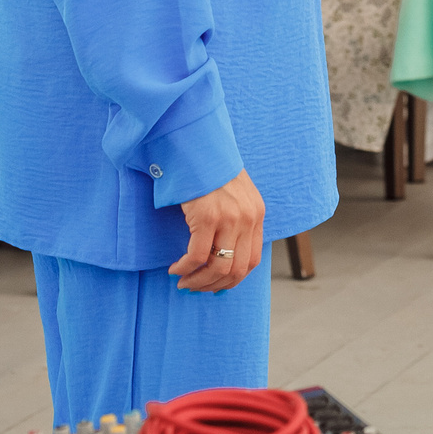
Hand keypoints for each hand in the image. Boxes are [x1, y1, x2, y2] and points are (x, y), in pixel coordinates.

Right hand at [171, 170, 263, 291]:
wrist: (197, 146)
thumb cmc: (210, 170)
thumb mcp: (235, 194)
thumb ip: (236, 219)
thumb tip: (223, 255)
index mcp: (257, 214)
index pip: (252, 260)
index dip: (233, 278)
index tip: (216, 285)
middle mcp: (247, 218)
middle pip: (236, 269)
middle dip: (214, 285)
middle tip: (195, 287)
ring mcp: (229, 218)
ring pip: (217, 267)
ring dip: (198, 282)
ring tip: (183, 282)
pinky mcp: (207, 216)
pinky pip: (196, 256)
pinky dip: (185, 268)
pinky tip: (175, 269)